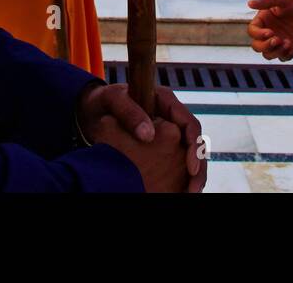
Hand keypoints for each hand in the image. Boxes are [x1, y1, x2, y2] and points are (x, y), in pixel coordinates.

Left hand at [76, 83, 206, 192]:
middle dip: (198, 167)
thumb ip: (130, 112)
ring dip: (193, 175)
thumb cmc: (104, 101)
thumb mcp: (113, 99)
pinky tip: (181, 192)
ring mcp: (168, 130)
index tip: (190, 167)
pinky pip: (177, 161)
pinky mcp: (162, 145)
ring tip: (190, 194)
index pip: (188, 123)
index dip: (194, 145)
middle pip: (194, 142)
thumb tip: (149, 135)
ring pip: (189, 154)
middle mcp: (171, 116)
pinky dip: (182, 177)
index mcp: (165, 100)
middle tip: (194, 189)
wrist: (94, 110)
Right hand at [246, 0, 292, 60]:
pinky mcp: (291, 44)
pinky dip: (286, 55)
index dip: (258, 34)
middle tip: (277, 40)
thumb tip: (249, 4)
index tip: (270, 32)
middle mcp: (269, 29)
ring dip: (276, 52)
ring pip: (268, 54)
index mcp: (264, 18)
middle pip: (257, 45)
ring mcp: (280, 38)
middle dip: (265, 46)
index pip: (252, 30)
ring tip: (288, 44)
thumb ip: (266, 2)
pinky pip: (283, 57)